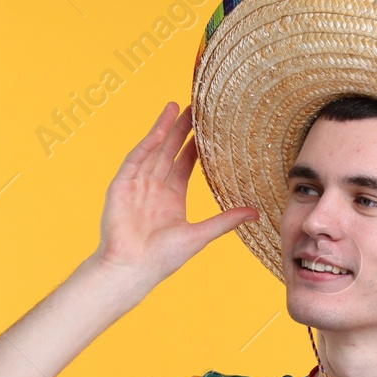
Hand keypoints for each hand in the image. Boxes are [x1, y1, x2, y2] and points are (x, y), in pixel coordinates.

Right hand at [94, 102, 257, 283]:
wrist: (133, 269)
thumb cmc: (163, 259)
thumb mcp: (201, 235)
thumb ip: (226, 220)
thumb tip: (255, 213)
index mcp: (171, 200)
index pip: (184, 165)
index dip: (194, 146)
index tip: (206, 128)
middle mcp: (153, 190)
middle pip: (169, 152)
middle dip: (181, 131)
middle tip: (195, 107)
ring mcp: (136, 186)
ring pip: (153, 150)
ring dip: (164, 128)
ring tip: (177, 106)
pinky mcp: (121, 186)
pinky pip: (136, 158)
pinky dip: (148, 142)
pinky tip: (161, 127)